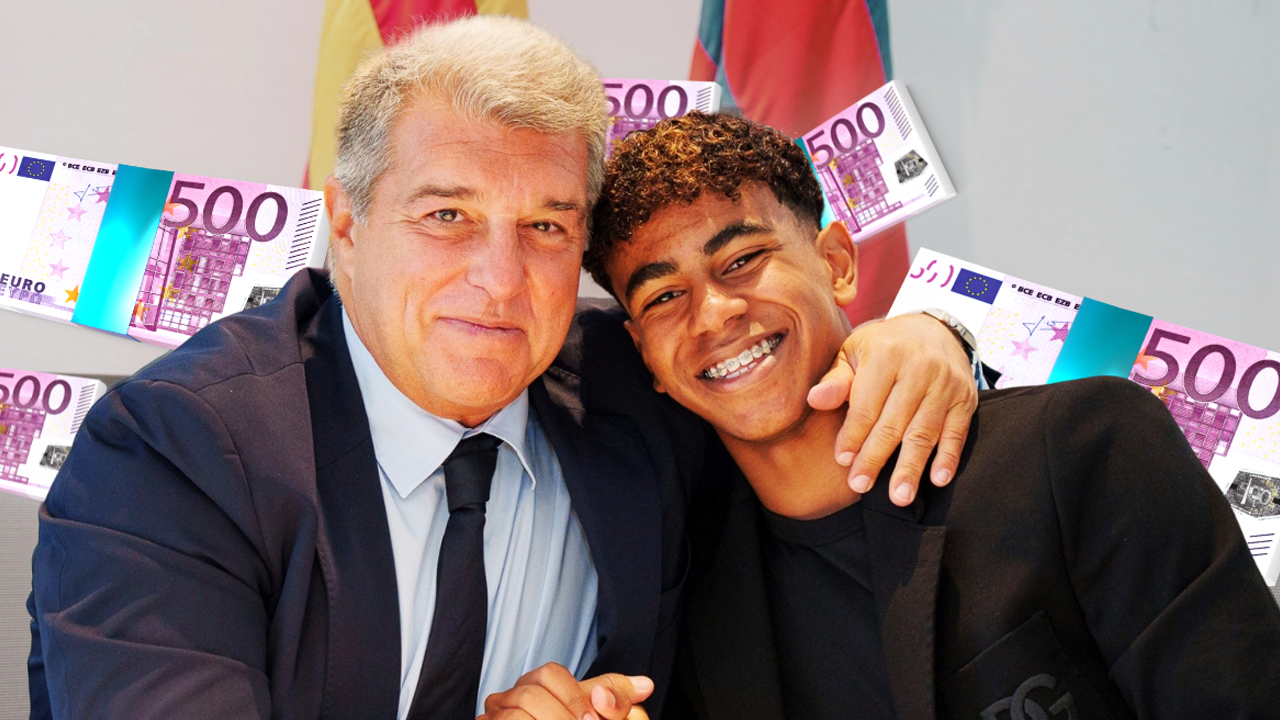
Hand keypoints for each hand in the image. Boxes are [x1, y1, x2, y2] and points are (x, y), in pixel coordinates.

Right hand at [480, 662, 652, 719]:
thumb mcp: (592, 713)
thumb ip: (614, 698)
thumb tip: (645, 685)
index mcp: (536, 683)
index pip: (551, 673)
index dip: (575, 696)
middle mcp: (510, 695)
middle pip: (532, 692)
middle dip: (563, 715)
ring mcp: (494, 716)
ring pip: (517, 713)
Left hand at [807, 313, 977, 505]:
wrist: (933, 329)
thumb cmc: (882, 347)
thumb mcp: (853, 353)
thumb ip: (836, 380)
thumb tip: (814, 401)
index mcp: (887, 354)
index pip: (867, 405)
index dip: (853, 435)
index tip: (842, 460)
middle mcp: (920, 368)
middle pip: (894, 423)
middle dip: (876, 458)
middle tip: (861, 485)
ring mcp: (946, 384)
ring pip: (925, 432)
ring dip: (911, 467)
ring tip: (899, 496)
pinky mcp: (966, 398)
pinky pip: (957, 432)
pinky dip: (948, 457)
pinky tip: (937, 479)